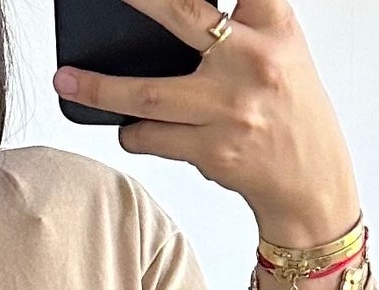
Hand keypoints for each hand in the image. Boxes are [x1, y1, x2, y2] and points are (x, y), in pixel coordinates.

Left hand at [52, 0, 359, 254]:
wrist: (312, 182)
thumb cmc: (289, 108)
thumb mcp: (280, 46)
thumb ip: (241, 19)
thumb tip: (168, 11)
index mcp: (273, 22)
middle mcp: (254, 59)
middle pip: (181, 13)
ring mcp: (231, 107)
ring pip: (148, 93)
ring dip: (99, 88)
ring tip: (66, 81)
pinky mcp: (214, 150)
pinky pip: (154, 138)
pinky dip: (133, 134)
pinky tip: (129, 130)